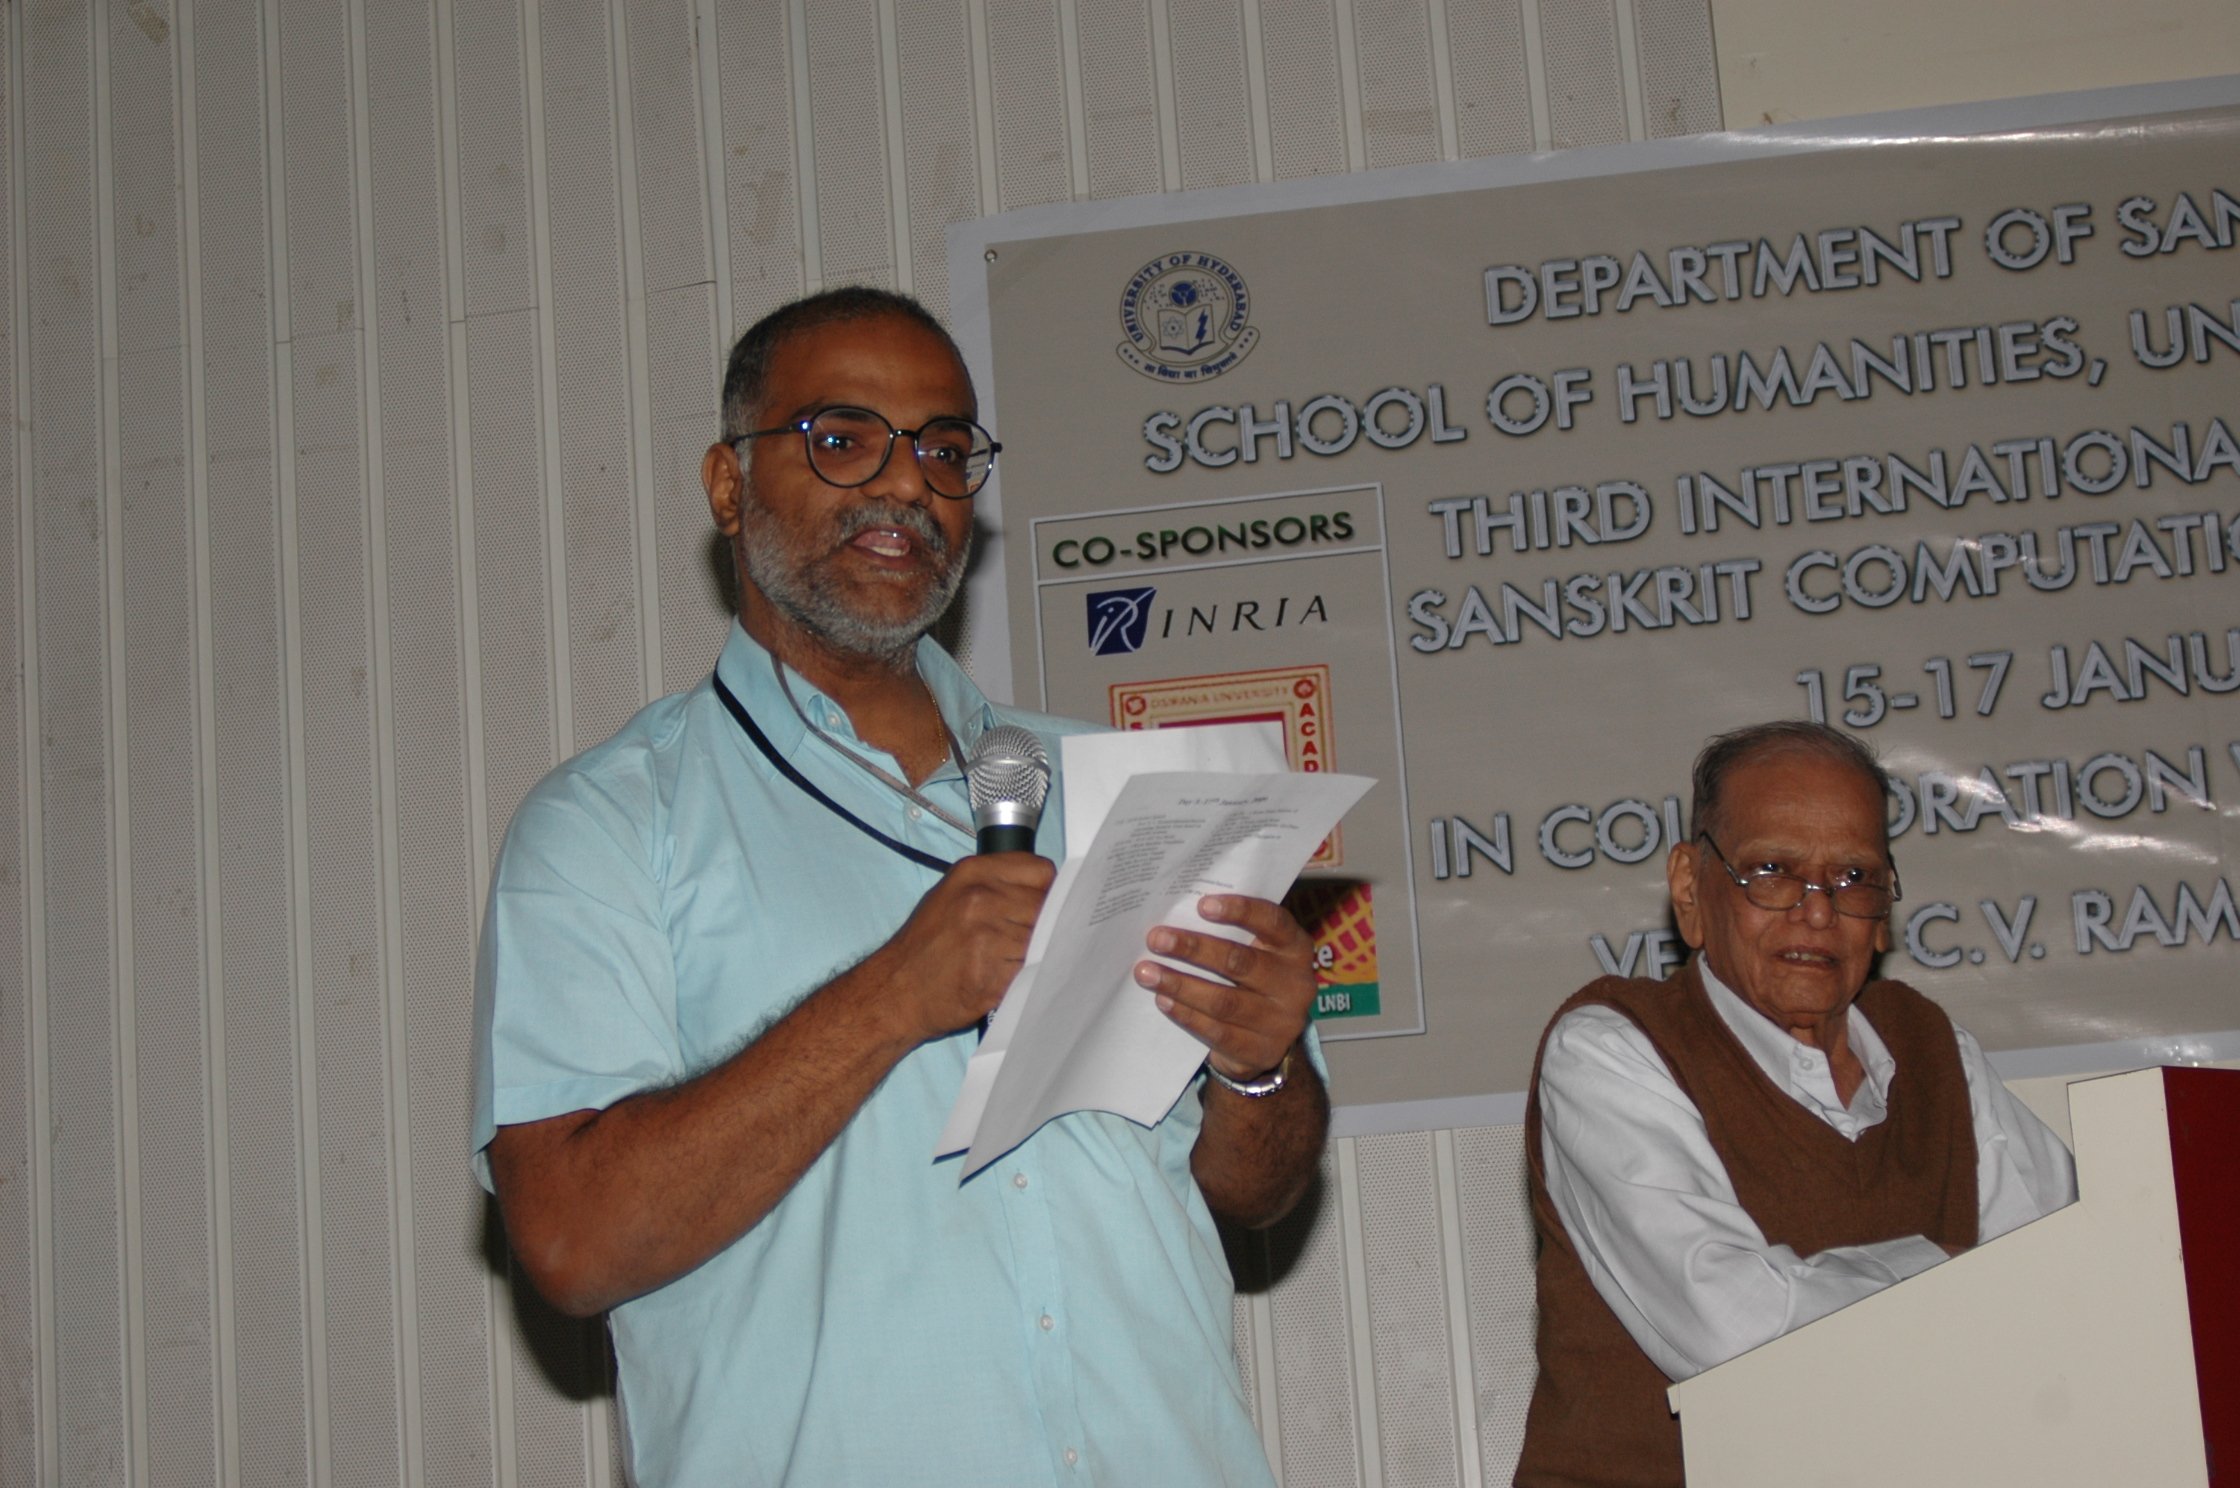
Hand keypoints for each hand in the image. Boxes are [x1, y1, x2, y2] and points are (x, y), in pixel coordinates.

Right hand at [872, 853, 1054, 1041]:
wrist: (895, 990)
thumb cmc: (926, 944)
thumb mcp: (953, 895)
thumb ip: (998, 886)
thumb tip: (1048, 892)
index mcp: (973, 873)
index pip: (1042, 872)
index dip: (1047, 892)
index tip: (1042, 906)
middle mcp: (980, 898)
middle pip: (1046, 906)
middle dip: (1042, 925)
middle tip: (1022, 941)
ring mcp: (985, 936)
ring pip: (1041, 939)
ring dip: (1033, 953)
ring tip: (1007, 960)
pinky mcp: (991, 972)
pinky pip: (1029, 969)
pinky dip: (1022, 976)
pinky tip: (1001, 977)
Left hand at [1135, 894, 1316, 1080]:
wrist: (1270, 1044)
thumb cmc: (1253, 982)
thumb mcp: (1257, 954)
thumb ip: (1231, 935)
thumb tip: (1177, 915)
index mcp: (1296, 949)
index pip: (1274, 922)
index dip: (1241, 911)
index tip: (1202, 905)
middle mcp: (1295, 984)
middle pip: (1240, 962)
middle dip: (1194, 948)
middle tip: (1156, 939)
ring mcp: (1281, 1022)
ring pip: (1224, 1000)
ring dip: (1180, 984)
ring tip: (1147, 972)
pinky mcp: (1260, 1051)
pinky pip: (1217, 1031)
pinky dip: (1186, 1014)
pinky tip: (1163, 1000)